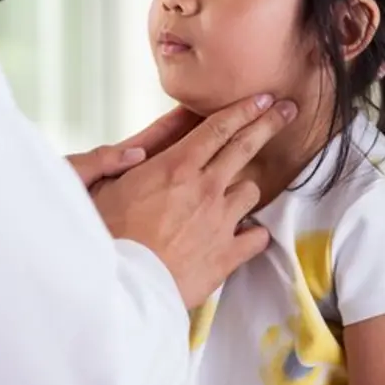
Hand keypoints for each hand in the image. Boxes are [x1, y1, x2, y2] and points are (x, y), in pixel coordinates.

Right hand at [93, 95, 296, 308]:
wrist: (120, 286)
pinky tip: (245, 235)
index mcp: (175, 166)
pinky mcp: (227, 255)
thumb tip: (137, 150)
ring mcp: (220, 222)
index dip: (244, 109)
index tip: (263, 98)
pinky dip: (252, 234)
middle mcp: (205, 188)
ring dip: (243, 190)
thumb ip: (116, 162)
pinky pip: (257, 237)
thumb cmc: (105, 237)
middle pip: (246, 147)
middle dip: (269, 123)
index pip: (218, 127)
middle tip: (285, 111)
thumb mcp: (99, 188)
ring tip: (234, 195)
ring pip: (250, 191)